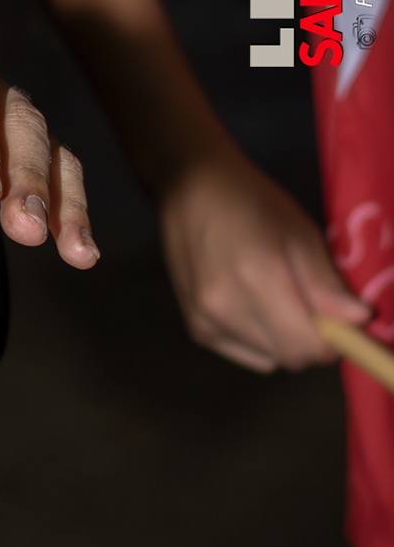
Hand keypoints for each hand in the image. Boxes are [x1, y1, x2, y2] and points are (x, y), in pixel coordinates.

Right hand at [159, 148, 371, 369]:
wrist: (190, 188)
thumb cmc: (250, 202)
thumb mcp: (298, 231)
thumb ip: (324, 282)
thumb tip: (357, 319)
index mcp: (256, 277)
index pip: (307, 344)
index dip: (334, 339)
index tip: (342, 319)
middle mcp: (226, 307)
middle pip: (290, 357)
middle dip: (312, 340)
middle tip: (314, 307)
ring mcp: (206, 320)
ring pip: (269, 358)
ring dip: (284, 340)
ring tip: (278, 300)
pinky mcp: (196, 327)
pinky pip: (245, 354)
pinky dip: (259, 341)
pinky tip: (253, 307)